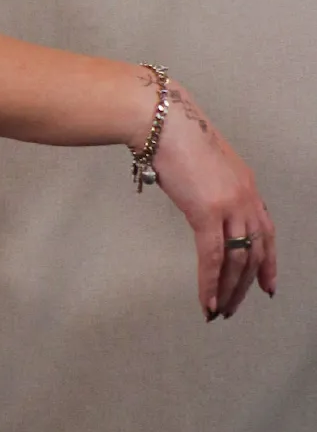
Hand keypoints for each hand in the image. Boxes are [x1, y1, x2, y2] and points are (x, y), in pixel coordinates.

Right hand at [143, 79, 276, 319]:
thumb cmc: (173, 135)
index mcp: (245, 185)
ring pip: (237, 259)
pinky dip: (210, 282)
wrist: (162, 121)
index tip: (267, 285)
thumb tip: (198, 201)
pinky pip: (213, 256)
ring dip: (228, 289)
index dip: (268, 262)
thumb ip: (208, 187)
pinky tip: (207, 301)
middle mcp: (245, 197)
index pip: (266, 231)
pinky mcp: (207, 211)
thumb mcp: (202, 164)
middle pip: (254, 251)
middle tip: (234, 307)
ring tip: (219, 310)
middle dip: (244, 285)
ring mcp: (230, 205)